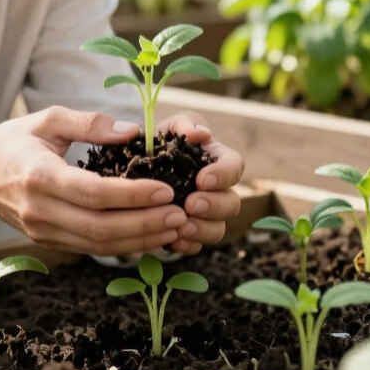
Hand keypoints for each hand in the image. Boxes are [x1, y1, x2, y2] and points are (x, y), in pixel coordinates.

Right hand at [0, 106, 187, 255]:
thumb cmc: (13, 142)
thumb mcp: (46, 118)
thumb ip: (90, 123)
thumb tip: (133, 132)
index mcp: (39, 176)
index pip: (92, 193)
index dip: (132, 195)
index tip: (166, 189)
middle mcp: (40, 211)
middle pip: (100, 228)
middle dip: (145, 224)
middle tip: (180, 214)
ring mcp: (43, 232)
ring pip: (98, 245)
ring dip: (140, 240)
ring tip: (175, 228)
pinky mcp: (49, 242)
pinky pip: (92, 248)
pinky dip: (125, 246)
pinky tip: (152, 235)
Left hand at [157, 111, 243, 254]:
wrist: (134, 166)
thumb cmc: (159, 142)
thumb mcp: (169, 126)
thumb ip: (185, 124)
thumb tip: (200, 133)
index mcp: (217, 161)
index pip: (235, 167)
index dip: (224, 175)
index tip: (202, 179)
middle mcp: (217, 190)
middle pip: (232, 203)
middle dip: (214, 206)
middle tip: (190, 204)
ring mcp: (205, 215)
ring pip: (218, 228)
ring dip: (203, 229)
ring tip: (181, 227)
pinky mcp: (189, 232)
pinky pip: (197, 245)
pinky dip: (187, 245)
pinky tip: (172, 241)